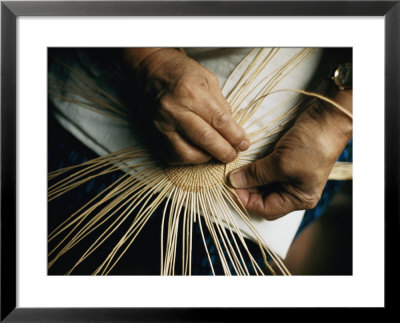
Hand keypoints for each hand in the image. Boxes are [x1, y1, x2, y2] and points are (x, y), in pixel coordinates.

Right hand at [122, 48, 248, 164]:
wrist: (149, 69)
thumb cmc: (180, 71)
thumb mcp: (207, 79)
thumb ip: (221, 105)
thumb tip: (232, 130)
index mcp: (191, 92)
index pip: (219, 121)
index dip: (235, 136)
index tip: (243, 144)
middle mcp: (174, 110)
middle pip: (205, 140)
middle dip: (224, 152)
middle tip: (232, 155)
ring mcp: (162, 125)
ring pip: (187, 154)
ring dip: (205, 158)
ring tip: (213, 153)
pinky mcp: (153, 134)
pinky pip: (172, 156)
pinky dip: (187, 159)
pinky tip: (195, 151)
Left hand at [228, 90, 351, 219]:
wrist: (327, 118)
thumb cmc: (311, 146)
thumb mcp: (281, 163)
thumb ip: (256, 175)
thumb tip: (233, 182)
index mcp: (299, 199)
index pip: (266, 209)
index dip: (246, 200)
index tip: (230, 186)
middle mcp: (294, 191)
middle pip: (262, 198)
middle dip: (246, 189)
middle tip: (229, 177)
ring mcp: (290, 177)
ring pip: (261, 184)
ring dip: (248, 178)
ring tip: (234, 169)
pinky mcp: (285, 162)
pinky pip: (265, 171)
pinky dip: (254, 168)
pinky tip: (244, 163)